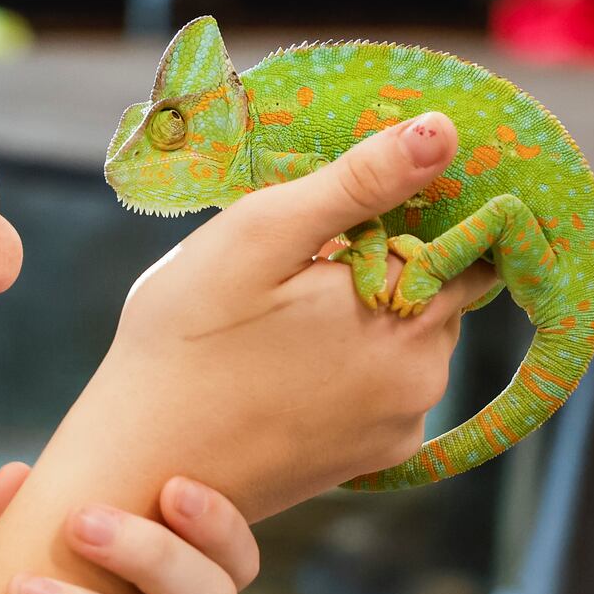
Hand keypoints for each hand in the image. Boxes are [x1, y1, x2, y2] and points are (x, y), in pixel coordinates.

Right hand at [93, 112, 500, 520]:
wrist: (141, 461)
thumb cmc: (183, 339)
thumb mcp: (259, 235)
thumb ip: (357, 181)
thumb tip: (443, 132)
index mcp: (406, 307)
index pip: (453, 236)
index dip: (399, 213)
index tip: (335, 219)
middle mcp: (425, 373)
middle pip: (434, 287)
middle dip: (379, 265)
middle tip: (291, 270)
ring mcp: (402, 423)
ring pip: (410, 336)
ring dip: (366, 315)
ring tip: (280, 320)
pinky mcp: (374, 459)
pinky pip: (387, 388)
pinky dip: (353, 368)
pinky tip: (287, 368)